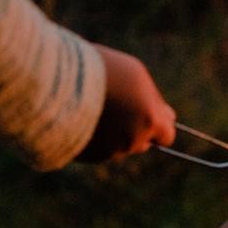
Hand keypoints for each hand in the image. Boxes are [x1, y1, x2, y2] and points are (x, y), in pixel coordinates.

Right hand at [77, 44, 175, 162]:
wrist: (58, 80)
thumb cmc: (101, 70)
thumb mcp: (136, 75)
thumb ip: (154, 101)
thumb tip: (169, 118)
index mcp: (150, 121)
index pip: (166, 136)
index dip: (157, 125)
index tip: (147, 113)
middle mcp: (132, 141)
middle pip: (141, 143)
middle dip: (134, 130)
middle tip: (116, 106)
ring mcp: (109, 151)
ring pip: (117, 147)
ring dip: (111, 134)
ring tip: (94, 107)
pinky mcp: (87, 157)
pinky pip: (96, 151)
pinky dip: (93, 139)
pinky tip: (81, 118)